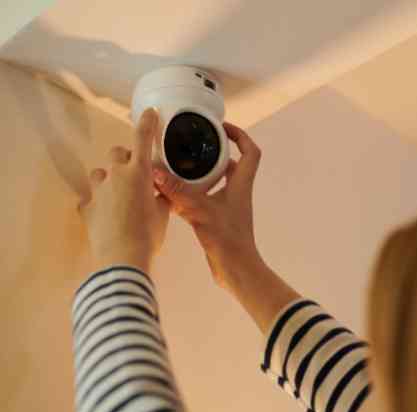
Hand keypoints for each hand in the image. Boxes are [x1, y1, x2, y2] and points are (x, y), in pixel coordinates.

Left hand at [78, 108, 168, 274]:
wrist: (123, 258)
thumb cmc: (148, 235)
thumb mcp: (163, 214)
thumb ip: (161, 197)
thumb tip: (161, 194)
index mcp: (139, 173)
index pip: (143, 139)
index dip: (147, 123)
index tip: (149, 114)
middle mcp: (116, 176)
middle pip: (117, 154)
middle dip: (126, 160)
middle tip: (136, 174)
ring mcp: (99, 191)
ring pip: (100, 174)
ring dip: (109, 180)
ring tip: (120, 197)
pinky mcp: (88, 208)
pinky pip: (91, 199)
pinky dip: (99, 204)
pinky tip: (107, 215)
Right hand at [152, 121, 261, 292]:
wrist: (236, 270)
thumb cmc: (227, 240)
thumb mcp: (200, 211)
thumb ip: (178, 191)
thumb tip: (156, 172)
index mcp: (241, 184)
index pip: (250, 152)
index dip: (240, 135)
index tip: (220, 127)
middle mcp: (237, 192)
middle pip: (230, 164)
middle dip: (213, 151)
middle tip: (192, 143)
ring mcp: (228, 206)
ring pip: (215, 181)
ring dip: (200, 172)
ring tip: (178, 163)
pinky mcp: (217, 219)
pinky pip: (205, 198)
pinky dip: (191, 192)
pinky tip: (172, 192)